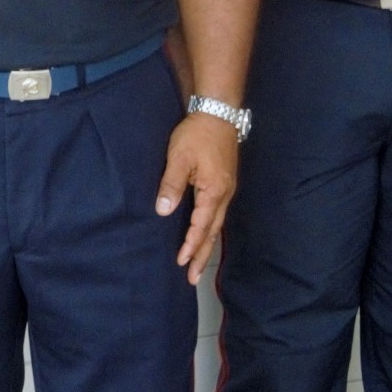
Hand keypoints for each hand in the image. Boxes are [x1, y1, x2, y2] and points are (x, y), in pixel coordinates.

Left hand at [158, 112, 239, 285]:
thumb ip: (171, 186)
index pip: (201, 226)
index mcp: (214, 191)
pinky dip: (209, 229)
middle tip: (194, 279)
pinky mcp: (224, 183)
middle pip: (213, 232)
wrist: (219, 113)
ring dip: (206, 245)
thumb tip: (163, 211)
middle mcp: (225, 194)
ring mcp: (227, 189)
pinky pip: (217, 214)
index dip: (190, 245)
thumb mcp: (179, 158)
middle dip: (202, 255)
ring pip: (217, 224)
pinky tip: (204, 235)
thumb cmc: (197, 134)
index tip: (181, 262)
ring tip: (199, 264)